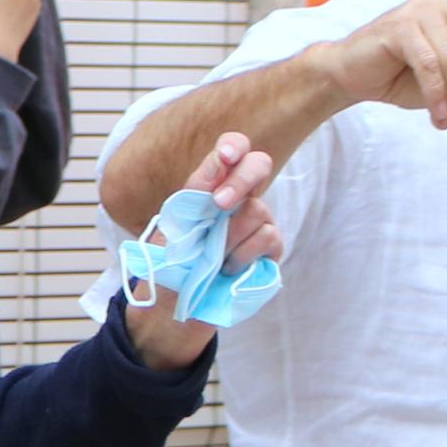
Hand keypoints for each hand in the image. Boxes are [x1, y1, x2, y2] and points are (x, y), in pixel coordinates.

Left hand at [116, 133, 283, 370]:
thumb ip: (198, 188)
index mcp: (215, 184)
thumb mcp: (177, 221)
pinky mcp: (271, 249)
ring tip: (213, 255)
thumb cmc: (175, 258)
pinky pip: (268, 238)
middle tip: (219, 204)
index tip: (226, 155)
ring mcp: (260, 221)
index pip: (234, 149)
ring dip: (230, 235)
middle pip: (259, 165)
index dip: (234, 146)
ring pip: (258, 210)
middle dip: (241, 181)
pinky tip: (228, 267)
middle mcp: (242, 197)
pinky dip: (243, 253)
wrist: (177, 300)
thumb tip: (221, 160)